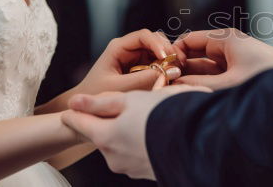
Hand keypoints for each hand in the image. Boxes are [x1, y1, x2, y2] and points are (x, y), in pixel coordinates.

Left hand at [60, 86, 211, 179]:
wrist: (199, 140)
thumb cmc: (164, 114)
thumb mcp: (131, 99)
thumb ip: (101, 103)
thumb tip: (74, 102)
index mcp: (105, 136)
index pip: (78, 123)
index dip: (75, 112)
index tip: (73, 107)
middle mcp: (113, 157)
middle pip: (102, 134)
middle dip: (110, 120)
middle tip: (125, 105)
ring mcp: (130, 168)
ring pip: (121, 144)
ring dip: (129, 131)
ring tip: (149, 116)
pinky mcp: (148, 172)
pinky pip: (138, 153)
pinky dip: (143, 141)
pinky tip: (158, 130)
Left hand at [76, 29, 183, 94]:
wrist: (89, 105)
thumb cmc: (97, 94)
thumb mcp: (120, 88)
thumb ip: (144, 79)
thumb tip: (171, 71)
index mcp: (118, 47)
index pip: (143, 36)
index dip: (157, 44)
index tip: (166, 58)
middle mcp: (129, 48)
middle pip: (155, 39)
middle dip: (168, 50)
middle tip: (178, 64)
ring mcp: (137, 57)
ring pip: (160, 50)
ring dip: (170, 58)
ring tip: (177, 70)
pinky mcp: (143, 67)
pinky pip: (160, 62)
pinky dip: (168, 66)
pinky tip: (173, 75)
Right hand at [172, 28, 272, 89]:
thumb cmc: (264, 83)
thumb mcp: (227, 84)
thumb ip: (198, 84)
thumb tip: (174, 84)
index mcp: (225, 38)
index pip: (189, 40)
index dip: (173, 55)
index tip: (163, 72)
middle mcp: (228, 45)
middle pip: (194, 54)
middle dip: (180, 69)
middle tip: (164, 86)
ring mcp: (234, 59)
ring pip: (203, 67)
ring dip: (191, 79)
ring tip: (176, 94)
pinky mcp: (239, 72)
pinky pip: (214, 75)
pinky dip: (203, 84)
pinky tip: (194, 96)